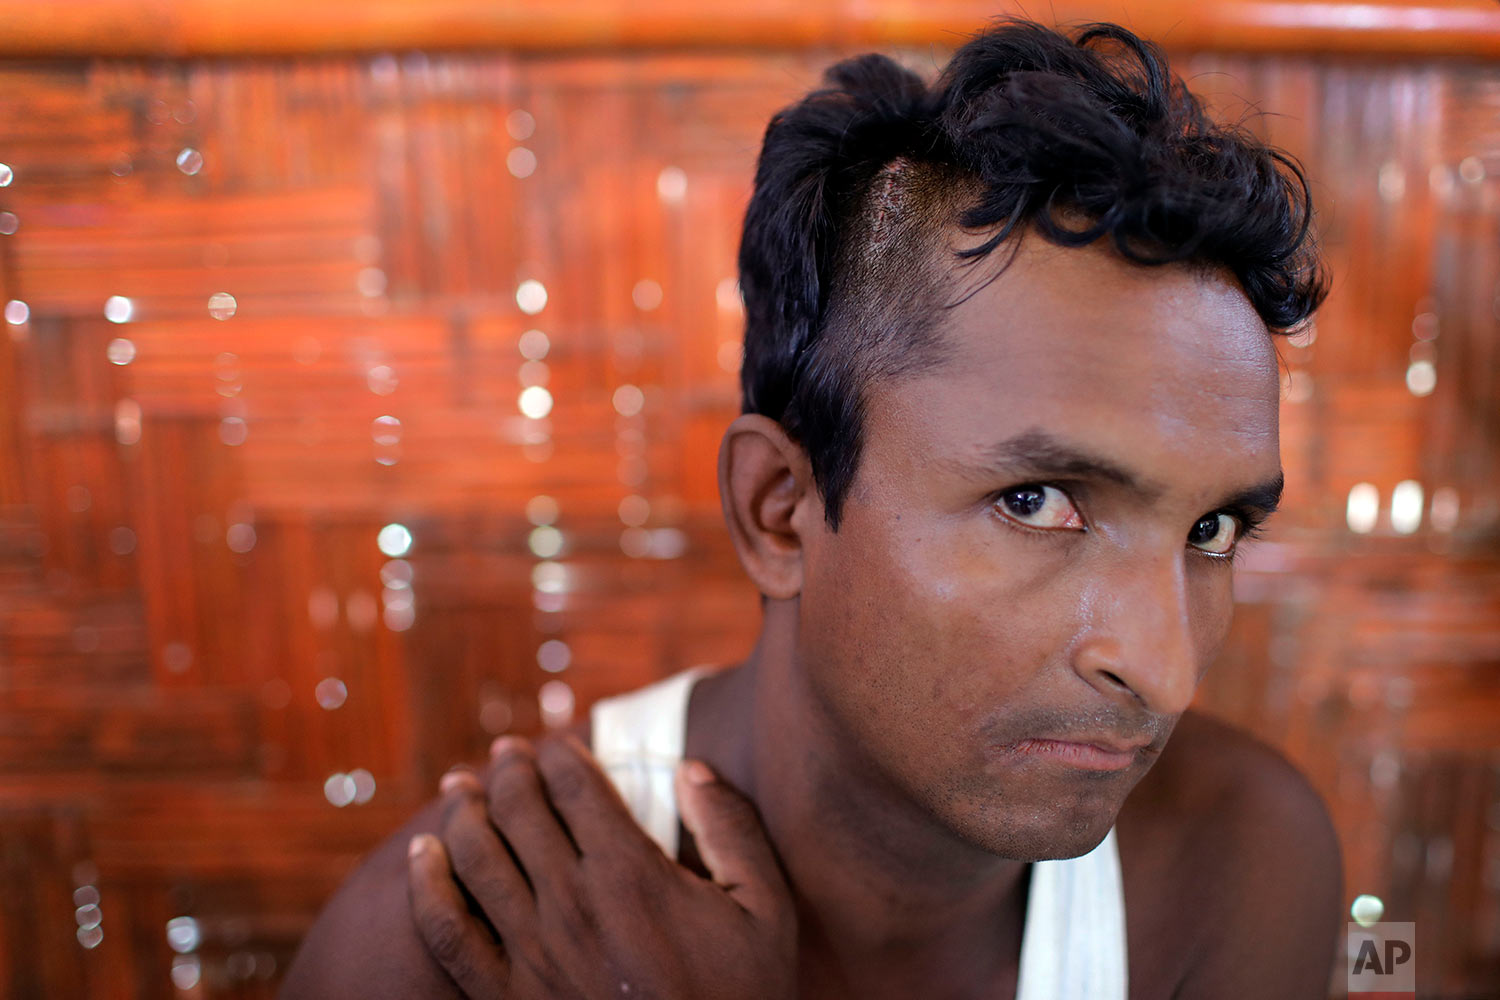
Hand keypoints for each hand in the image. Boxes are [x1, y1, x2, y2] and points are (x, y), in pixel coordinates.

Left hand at [407, 734, 796, 998]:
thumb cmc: (740, 996)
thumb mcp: (766, 911)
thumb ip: (733, 830)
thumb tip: (690, 768)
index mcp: (632, 876)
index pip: (576, 787)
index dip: (560, 753)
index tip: (555, 742)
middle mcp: (572, 905)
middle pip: (521, 809)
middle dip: (510, 768)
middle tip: (506, 751)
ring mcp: (531, 953)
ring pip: (475, 857)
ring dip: (464, 809)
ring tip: (460, 784)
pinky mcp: (504, 997)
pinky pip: (445, 930)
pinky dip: (426, 885)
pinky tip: (422, 854)